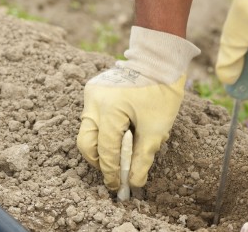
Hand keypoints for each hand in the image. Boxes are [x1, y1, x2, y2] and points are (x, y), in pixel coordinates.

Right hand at [77, 27, 199, 189]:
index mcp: (109, 109)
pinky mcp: (94, 90)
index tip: (117, 186)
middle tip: (113, 173)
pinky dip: (103, 131)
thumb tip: (135, 182)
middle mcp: (94, 101)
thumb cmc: (161, 92)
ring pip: (87, 131)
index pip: (105, 150)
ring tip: (118, 156)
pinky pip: (92, 118)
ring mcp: (91, 94)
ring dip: (100, 147)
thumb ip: (143, 158)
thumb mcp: (156, 128)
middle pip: (86, 143)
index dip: (111, 171)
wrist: (160, 61)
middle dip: (98, 162)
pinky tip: (119, 135)